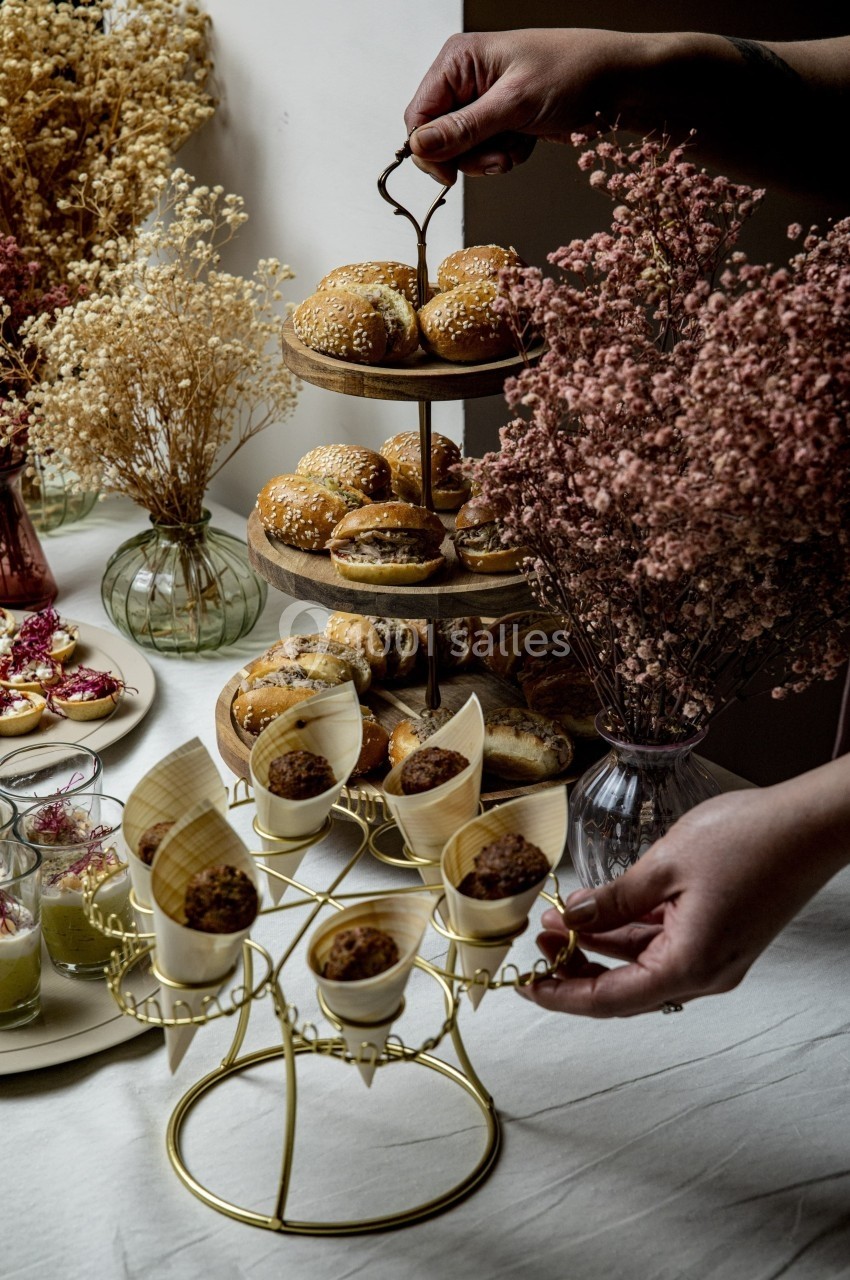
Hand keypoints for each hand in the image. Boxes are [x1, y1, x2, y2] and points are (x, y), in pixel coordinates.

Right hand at [404, 29, 644, 183]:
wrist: (617, 81)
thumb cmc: (572, 74)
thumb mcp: (514, 104)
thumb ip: (464, 128)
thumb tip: (420, 146)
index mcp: (458, 60)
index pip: (418, 116)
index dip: (430, 151)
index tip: (451, 176)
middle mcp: (465, 78)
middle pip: (439, 138)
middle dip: (469, 156)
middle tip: (501, 157)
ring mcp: (483, 99)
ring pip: (464, 150)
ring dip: (491, 158)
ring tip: (518, 144)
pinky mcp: (502, 117)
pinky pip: (487, 151)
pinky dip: (506, 154)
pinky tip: (528, 140)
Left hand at [519, 770, 849, 1017]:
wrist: (810, 825)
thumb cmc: (749, 841)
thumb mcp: (664, 865)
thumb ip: (612, 898)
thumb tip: (571, 917)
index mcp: (690, 966)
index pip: (609, 999)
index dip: (561, 995)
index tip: (524, 983)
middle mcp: (705, 973)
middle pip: (624, 987)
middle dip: (576, 966)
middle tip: (536, 940)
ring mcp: (715, 955)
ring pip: (643, 963)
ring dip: (600, 945)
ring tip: (558, 918)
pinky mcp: (720, 935)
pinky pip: (663, 944)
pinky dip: (628, 931)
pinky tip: (598, 910)